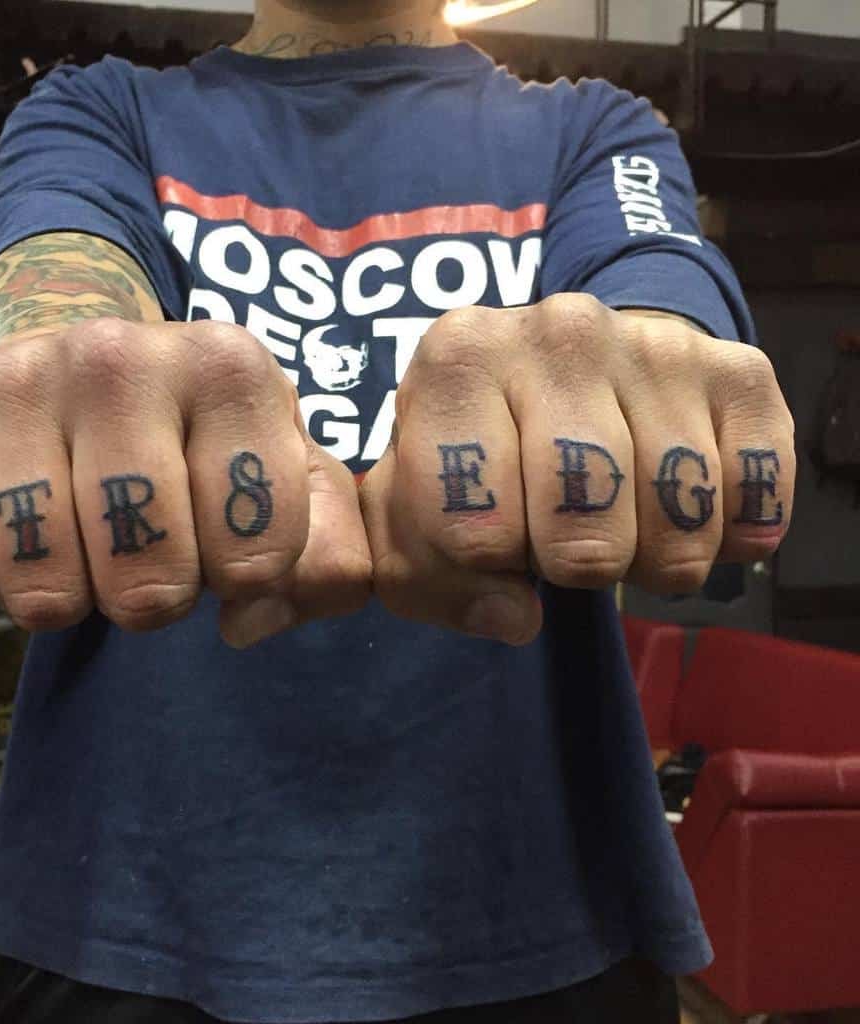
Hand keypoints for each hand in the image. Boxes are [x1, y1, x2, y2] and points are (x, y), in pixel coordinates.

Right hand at [0, 317, 370, 646]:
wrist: (91, 372)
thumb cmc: (202, 447)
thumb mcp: (291, 490)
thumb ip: (324, 558)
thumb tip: (250, 616)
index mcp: (230, 367)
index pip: (256, 552)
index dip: (244, 578)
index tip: (228, 547)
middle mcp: (120, 353)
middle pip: (148, 577)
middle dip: (154, 597)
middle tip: (146, 555)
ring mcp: (16, 376)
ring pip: (44, 584)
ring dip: (67, 595)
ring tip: (79, 544)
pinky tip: (3, 538)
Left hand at [361, 294, 794, 643]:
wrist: (562, 374)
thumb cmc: (478, 457)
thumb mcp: (413, 515)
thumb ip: (425, 579)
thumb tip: (514, 615)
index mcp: (460, 360)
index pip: (473, 529)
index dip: (485, 565)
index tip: (488, 536)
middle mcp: (559, 332)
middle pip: (583, 535)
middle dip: (572, 568)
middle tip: (563, 538)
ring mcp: (655, 345)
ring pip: (678, 523)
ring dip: (653, 557)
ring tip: (622, 520)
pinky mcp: (738, 369)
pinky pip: (756, 494)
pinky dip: (730, 534)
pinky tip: (688, 509)